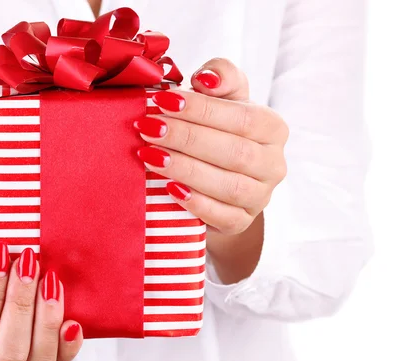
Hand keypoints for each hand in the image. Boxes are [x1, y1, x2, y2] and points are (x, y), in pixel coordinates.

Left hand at [135, 58, 287, 234]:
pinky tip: (169, 188)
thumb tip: (206, 79)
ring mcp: (260, 197)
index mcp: (273, 128)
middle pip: (234, 152)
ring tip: (150, 155)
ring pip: (229, 186)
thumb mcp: (223, 97)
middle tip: (148, 128)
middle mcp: (274, 164)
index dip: (202, 110)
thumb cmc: (218, 129)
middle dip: (186, 138)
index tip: (163, 101)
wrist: (218, 175)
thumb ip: (221, 76)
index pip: (243, 118)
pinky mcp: (240, 222)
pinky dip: (195, 203)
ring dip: (186, 169)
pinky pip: (222, 217)